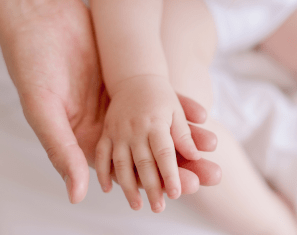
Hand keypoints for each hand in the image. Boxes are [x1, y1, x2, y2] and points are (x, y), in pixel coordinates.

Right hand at [0, 0, 220, 204]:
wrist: (41, 19)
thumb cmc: (32, 63)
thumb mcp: (43, 108)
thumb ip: (61, 150)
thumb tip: (77, 194)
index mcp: (84, 139)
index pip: (125, 169)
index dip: (154, 181)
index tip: (182, 188)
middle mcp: (104, 127)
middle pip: (146, 153)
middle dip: (179, 164)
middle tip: (209, 174)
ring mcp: (118, 106)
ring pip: (156, 128)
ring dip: (185, 138)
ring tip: (212, 145)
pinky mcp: (127, 85)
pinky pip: (157, 100)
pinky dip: (178, 107)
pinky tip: (200, 115)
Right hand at [96, 76, 203, 212]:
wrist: (133, 76)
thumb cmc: (159, 95)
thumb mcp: (175, 109)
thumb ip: (183, 134)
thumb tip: (195, 155)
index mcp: (154, 123)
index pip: (164, 154)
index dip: (170, 174)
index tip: (176, 193)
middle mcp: (134, 129)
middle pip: (144, 163)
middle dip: (152, 187)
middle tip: (158, 208)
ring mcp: (117, 131)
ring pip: (121, 163)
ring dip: (128, 186)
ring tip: (136, 205)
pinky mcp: (106, 131)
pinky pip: (101, 154)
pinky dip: (102, 171)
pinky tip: (106, 189)